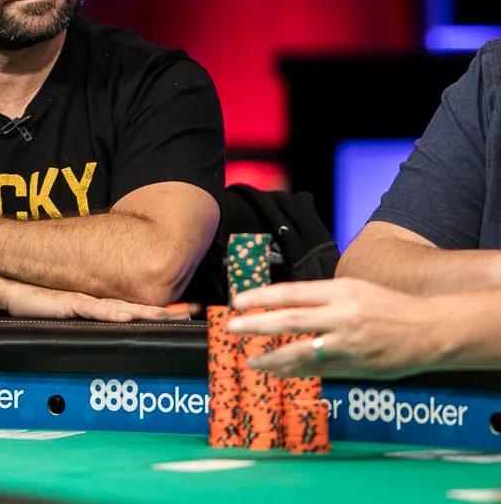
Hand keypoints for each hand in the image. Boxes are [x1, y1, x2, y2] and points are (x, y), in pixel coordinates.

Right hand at [3, 282, 187, 321]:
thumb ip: (91, 322)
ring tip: (168, 315)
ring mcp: (85, 301)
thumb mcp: (71, 318)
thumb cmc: (40, 306)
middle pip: (137, 308)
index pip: (136, 310)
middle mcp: (98, 302)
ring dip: (146, 312)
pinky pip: (96, 309)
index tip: (184, 314)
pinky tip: (129, 315)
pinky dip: (114, 314)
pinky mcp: (70, 303)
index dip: (160, 312)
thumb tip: (112, 330)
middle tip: (191, 311)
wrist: (13, 291)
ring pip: (123, 308)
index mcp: (101, 307)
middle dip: (165, 311)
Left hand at [227, 278, 448, 378]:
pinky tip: (277, 372)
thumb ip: (321, 298)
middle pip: (291, 321)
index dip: (262, 298)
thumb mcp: (354, 289)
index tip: (238, 302)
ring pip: (301, 352)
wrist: (431, 330)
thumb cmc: (388, 306)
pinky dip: (294, 371)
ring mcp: (348, 344)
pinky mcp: (355, 367)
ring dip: (271, 357)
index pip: (292, 293)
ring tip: (250, 360)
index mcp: (341, 292)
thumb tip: (283, 305)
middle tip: (231, 328)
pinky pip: (317, 370)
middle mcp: (342, 317)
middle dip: (257, 325)